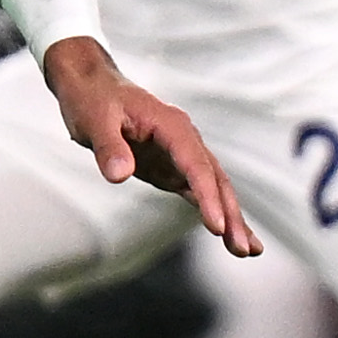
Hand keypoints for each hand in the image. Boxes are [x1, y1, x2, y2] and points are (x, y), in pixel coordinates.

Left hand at [38, 36, 250, 250]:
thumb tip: (119, 175)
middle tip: (245, 250)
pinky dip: (213, 211)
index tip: (217, 227)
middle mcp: (183, 139)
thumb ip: (108, 147)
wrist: (90, 85)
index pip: (196, 164)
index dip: (207, 196)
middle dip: (231, 214)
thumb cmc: (93, 100)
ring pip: (213, 187)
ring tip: (247, 251)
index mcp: (171, 125)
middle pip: (215, 179)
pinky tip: (226, 234)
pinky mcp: (170, 167)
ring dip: (230, 217)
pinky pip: (198, 190)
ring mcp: (180, 153)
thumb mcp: (94, 120)